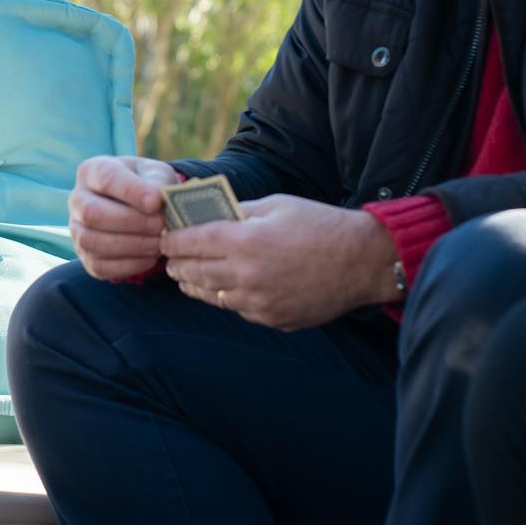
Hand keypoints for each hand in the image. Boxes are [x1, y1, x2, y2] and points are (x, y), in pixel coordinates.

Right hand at [69, 155, 181, 279]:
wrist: (142, 208)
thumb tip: (156, 200)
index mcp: (93, 170)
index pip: (106, 178)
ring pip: (92, 242)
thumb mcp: (156, 173)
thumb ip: (157, 182)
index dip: (131, 191)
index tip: (156, 202)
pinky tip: (150, 258)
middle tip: (160, 225)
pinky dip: (128, 265)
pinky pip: (99, 266)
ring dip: (130, 246)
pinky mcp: (85, 257)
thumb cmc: (148, 185)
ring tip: (158, 243)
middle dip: (130, 222)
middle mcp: (78, 199)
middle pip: (92, 213)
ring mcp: (78, 230)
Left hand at [160, 194, 396, 330]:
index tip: (164, 237)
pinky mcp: (271, 319)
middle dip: (179, 264)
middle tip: (171, 258)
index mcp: (245, 240)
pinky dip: (227, 297)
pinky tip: (225, 288)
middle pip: (194, 272)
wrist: (362, 262)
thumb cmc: (320, 225)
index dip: (172, 240)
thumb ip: (239, 212)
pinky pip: (237, 309)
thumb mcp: (276, 205)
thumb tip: (209, 215)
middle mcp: (246, 275)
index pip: (191, 242)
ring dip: (196, 284)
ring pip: (211, 295)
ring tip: (189, 275)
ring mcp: (258, 302)